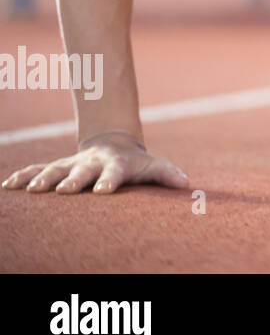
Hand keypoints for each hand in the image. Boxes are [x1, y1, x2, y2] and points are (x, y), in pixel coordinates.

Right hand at [2, 131, 189, 195]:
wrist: (115, 143)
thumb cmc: (136, 162)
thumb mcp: (153, 165)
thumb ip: (167, 173)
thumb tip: (186, 183)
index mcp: (116, 164)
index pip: (114, 173)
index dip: (109, 181)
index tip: (103, 191)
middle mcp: (91, 163)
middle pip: (81, 171)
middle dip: (72, 180)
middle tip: (61, 191)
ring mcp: (73, 164)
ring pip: (55, 169)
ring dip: (43, 178)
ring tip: (32, 190)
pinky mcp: (58, 167)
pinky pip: (37, 170)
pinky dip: (23, 176)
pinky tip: (9, 186)